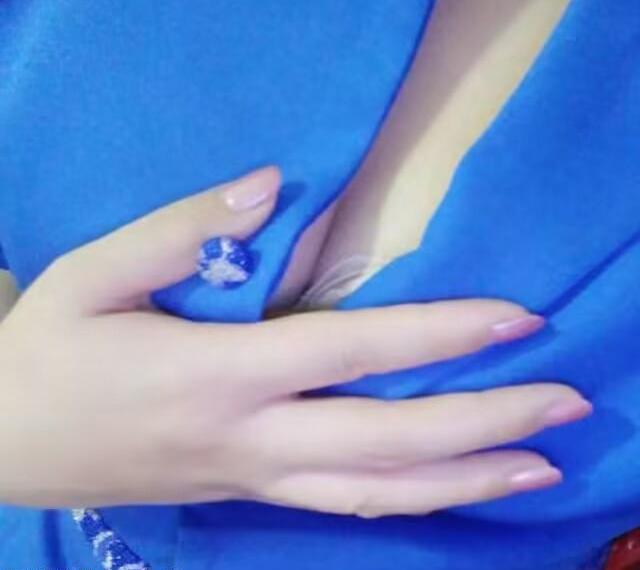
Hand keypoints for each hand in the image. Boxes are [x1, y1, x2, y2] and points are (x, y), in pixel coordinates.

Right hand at [0, 165, 591, 516]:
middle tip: (566, 405)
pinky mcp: (251, 493)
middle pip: (389, 439)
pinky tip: (458, 489)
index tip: (514, 321)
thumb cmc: (51, 352)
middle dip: (485, 422)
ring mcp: (255, 477)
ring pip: (379, 492)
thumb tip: (268, 185)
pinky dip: (414, 501)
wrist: (6, 444)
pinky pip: (348, 505)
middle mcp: (252, 436)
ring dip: (467, 479)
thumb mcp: (92, 275)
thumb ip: (180, 230)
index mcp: (216, 373)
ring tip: (540, 466)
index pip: (351, 352)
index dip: (438, 334)